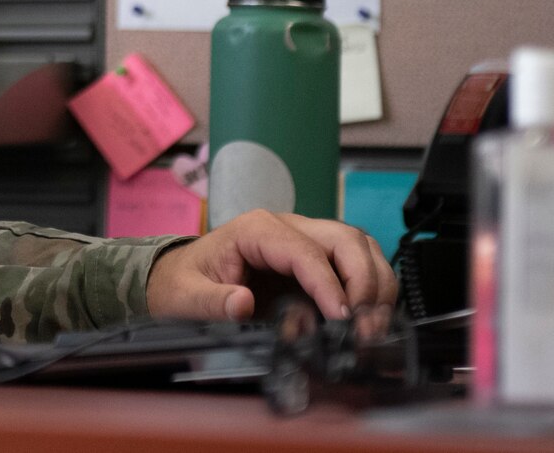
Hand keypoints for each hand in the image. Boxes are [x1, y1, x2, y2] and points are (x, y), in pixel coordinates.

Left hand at [144, 210, 396, 324]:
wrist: (179, 278)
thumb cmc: (184, 282)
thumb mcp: (186, 296)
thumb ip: (211, 302)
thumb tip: (242, 304)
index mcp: (256, 230)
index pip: (305, 251)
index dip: (328, 284)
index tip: (341, 318)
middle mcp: (287, 228)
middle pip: (344, 238)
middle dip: (364, 280)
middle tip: (365, 324)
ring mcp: (304, 240)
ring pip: (358, 246)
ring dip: (375, 283)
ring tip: (373, 325)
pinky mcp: (314, 261)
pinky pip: (354, 264)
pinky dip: (371, 288)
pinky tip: (369, 319)